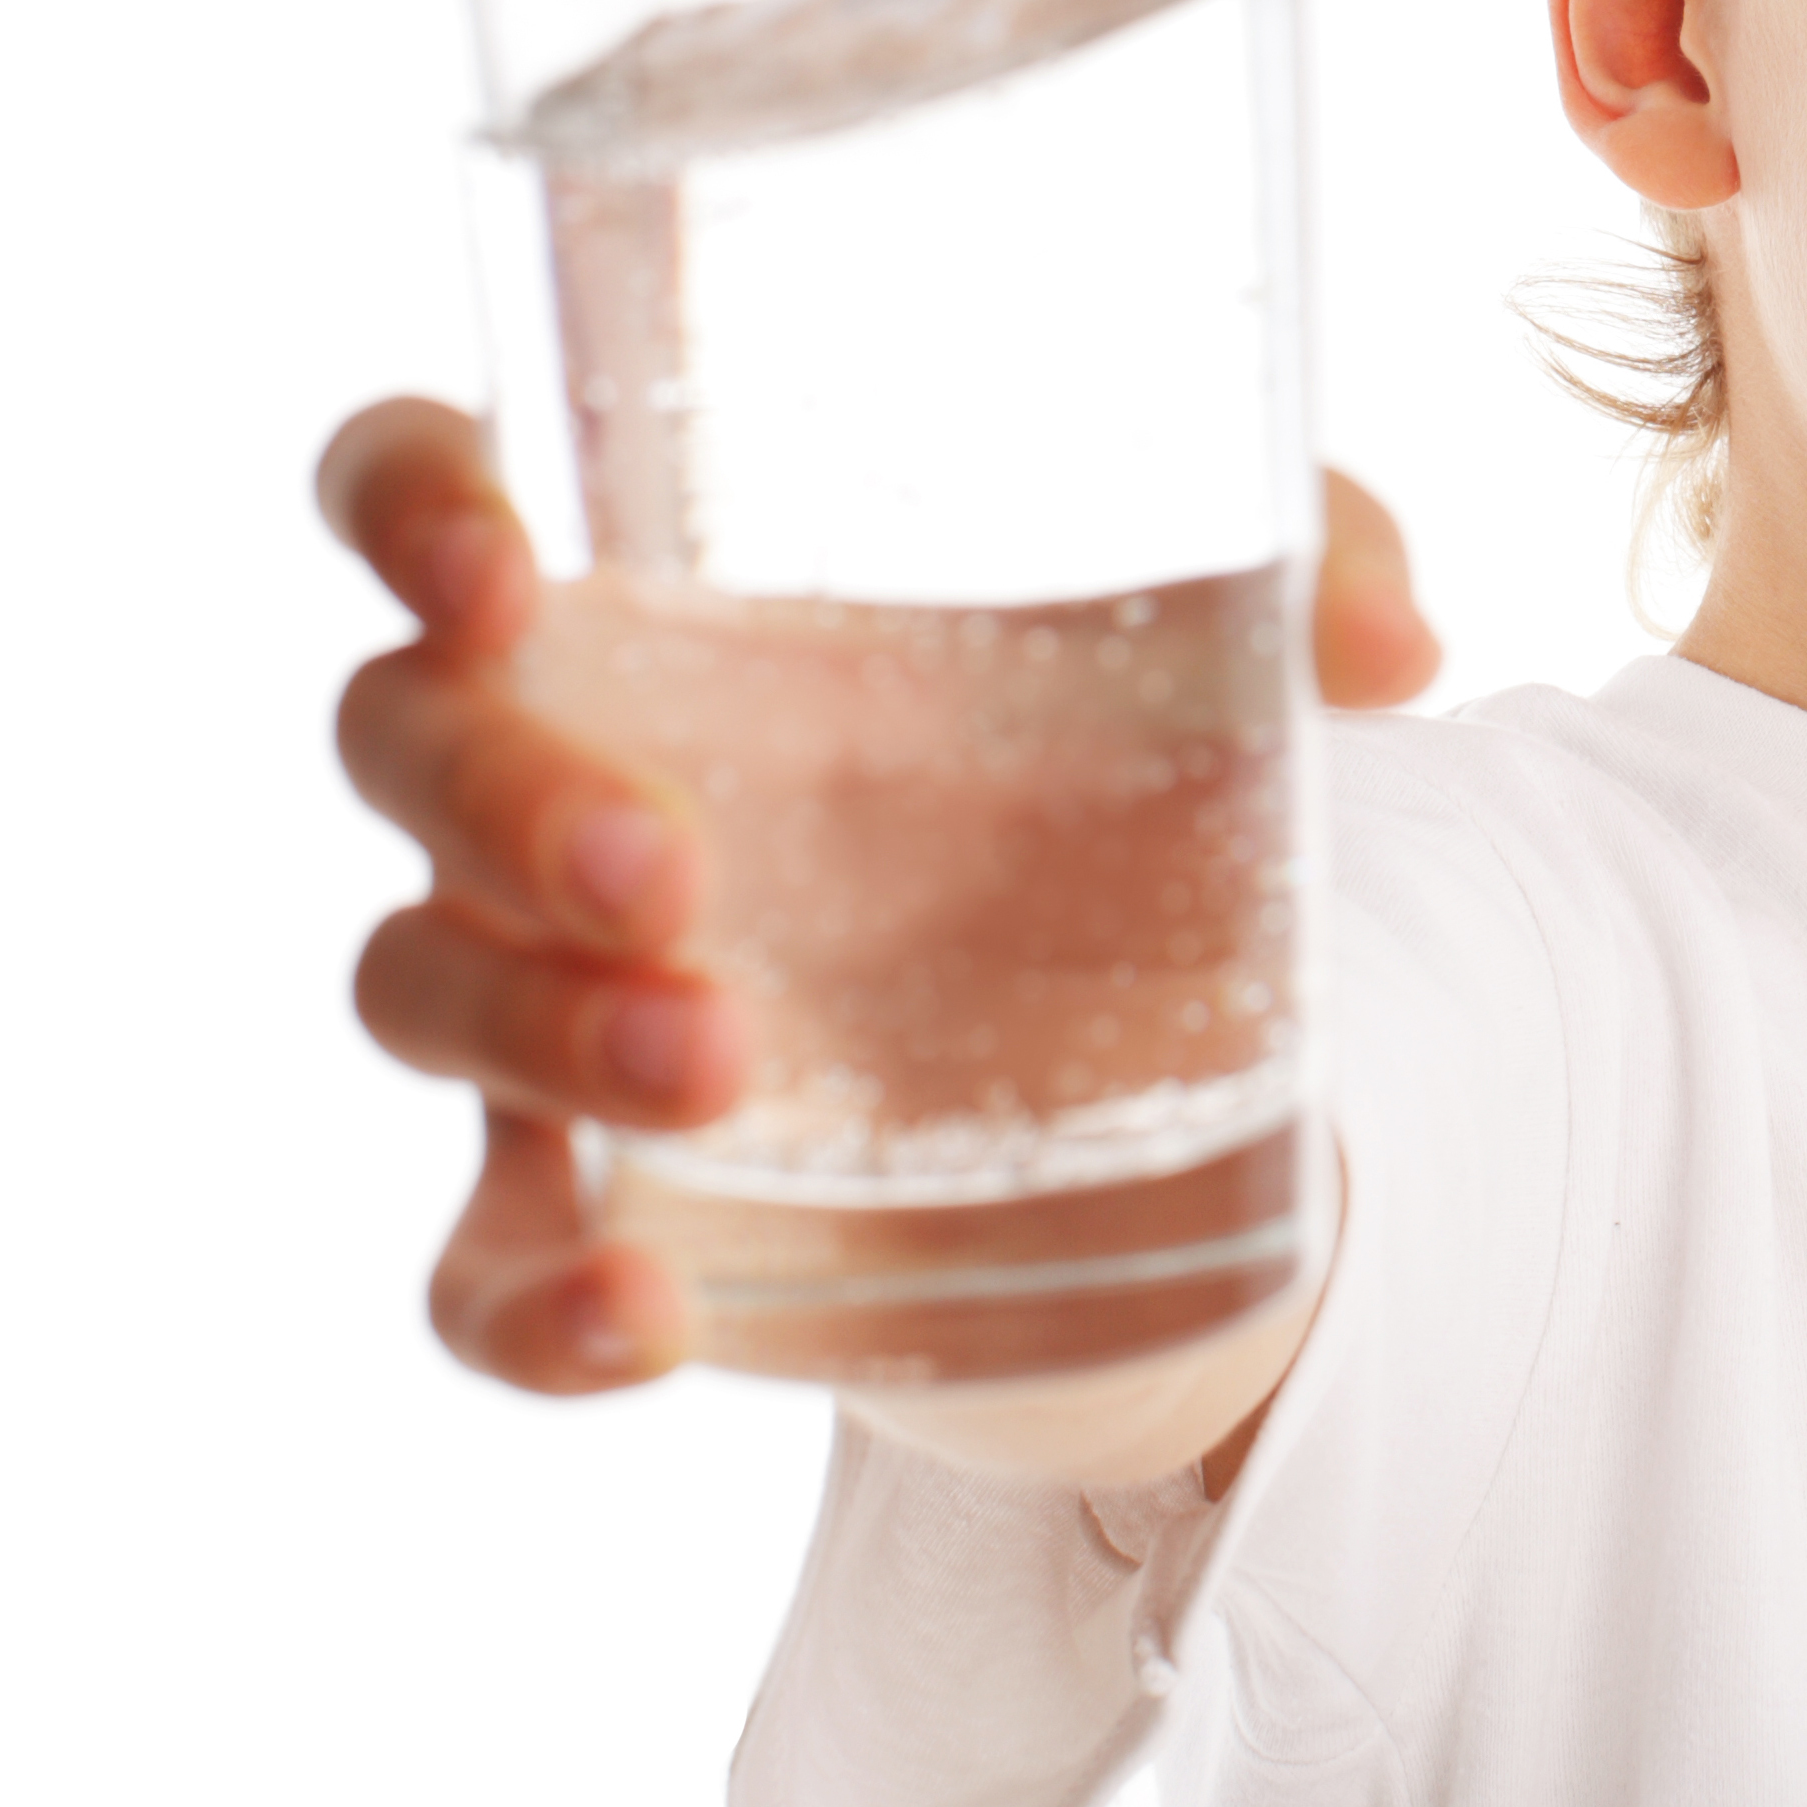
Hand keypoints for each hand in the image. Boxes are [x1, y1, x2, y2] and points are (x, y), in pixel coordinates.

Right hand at [323, 399, 1436, 1390]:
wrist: (1098, 996)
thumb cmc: (1064, 731)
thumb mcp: (1195, 609)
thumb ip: (1304, 560)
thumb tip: (1398, 649)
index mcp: (638, 585)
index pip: (417, 487)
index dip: (411, 506)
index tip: (499, 568)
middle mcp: (535, 770)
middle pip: (407, 749)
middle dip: (509, 808)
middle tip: (676, 874)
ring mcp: (532, 982)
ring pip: (421, 989)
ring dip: (542, 1029)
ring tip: (722, 1064)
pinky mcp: (581, 1186)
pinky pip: (480, 1262)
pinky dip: (532, 1304)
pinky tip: (643, 1320)